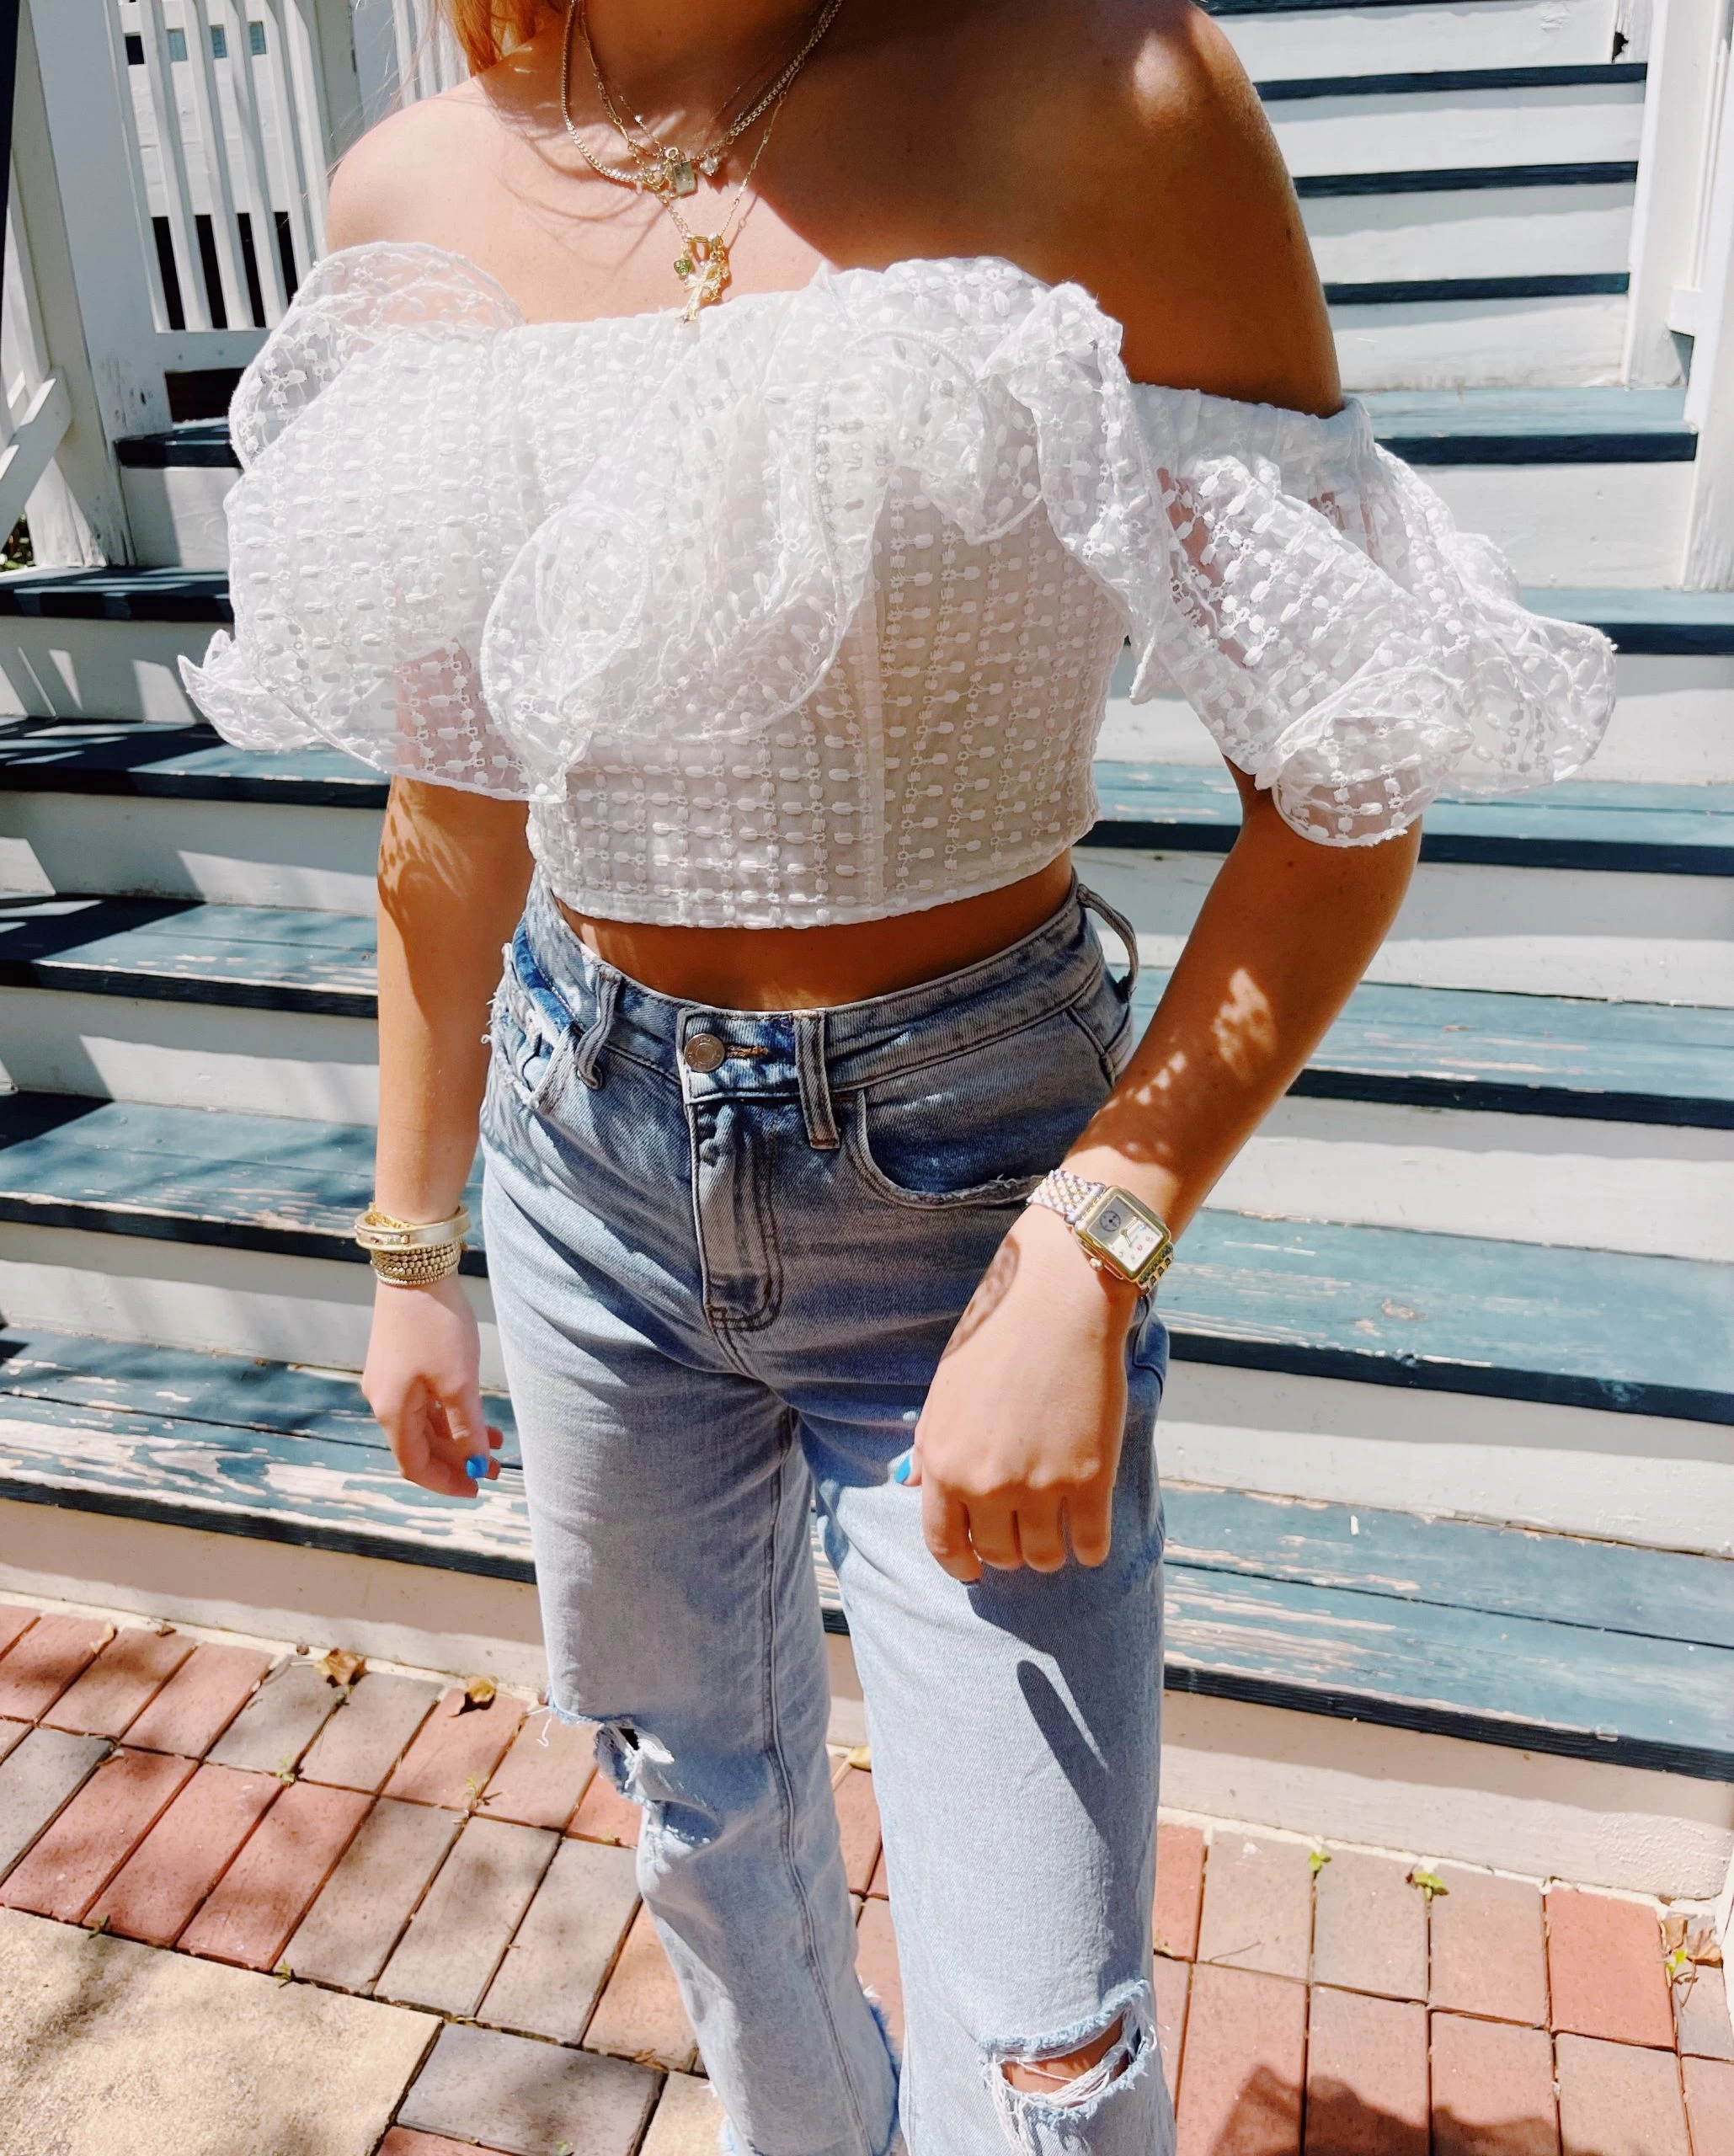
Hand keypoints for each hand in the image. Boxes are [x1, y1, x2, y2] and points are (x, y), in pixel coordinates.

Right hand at [361, 1272, 503, 1498]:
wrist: (416, 1268)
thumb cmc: (436, 1326)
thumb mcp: (459, 1382)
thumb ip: (466, 1428)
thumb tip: (476, 1466)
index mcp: (391, 1411)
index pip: (414, 1464)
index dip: (445, 1482)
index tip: (477, 1490)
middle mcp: (384, 1399)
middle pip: (420, 1445)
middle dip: (457, 1460)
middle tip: (495, 1470)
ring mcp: (390, 1378)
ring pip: (425, 1422)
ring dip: (458, 1436)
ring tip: (496, 1443)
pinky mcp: (401, 1359)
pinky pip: (424, 1400)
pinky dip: (450, 1412)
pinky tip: (478, 1413)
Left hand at [900, 1203, 1140, 1580]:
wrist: (1058, 1298)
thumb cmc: (998, 1336)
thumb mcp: (945, 1391)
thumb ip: (930, 1444)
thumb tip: (911, 1485)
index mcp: (942, 1462)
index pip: (944, 1543)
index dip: (961, 1564)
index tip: (975, 1568)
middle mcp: (986, 1483)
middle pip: (1000, 1555)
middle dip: (1010, 1549)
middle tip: (1025, 1530)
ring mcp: (1040, 1485)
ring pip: (1046, 1558)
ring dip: (1051, 1551)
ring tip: (1058, 1526)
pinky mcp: (1091, 1479)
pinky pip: (1092, 1545)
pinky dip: (1091, 1547)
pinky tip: (1090, 1532)